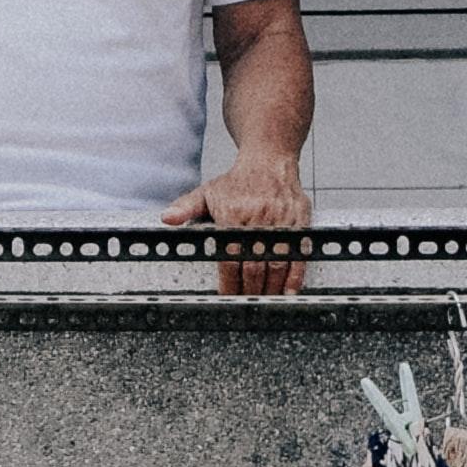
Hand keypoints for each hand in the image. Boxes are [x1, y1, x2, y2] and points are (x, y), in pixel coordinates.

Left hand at [164, 154, 309, 294]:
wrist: (269, 160)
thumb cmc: (237, 181)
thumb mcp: (207, 192)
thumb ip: (186, 208)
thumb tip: (167, 219)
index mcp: (232, 214)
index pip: (229, 257)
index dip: (228, 281)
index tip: (226, 297)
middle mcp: (258, 220)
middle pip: (254, 265)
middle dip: (249, 290)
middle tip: (245, 306)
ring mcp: (281, 222)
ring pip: (277, 264)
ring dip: (270, 288)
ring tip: (263, 303)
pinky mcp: (299, 223)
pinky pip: (299, 255)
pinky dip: (295, 277)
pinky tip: (288, 291)